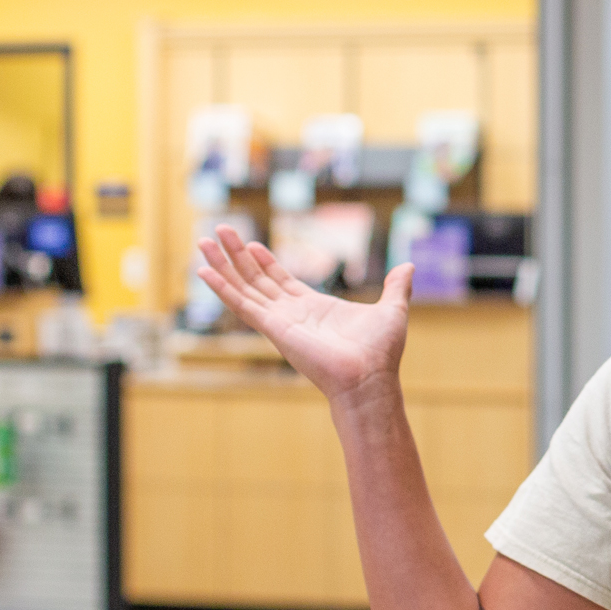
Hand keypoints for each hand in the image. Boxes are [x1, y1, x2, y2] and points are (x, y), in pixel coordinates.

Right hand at [194, 223, 411, 401]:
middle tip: (219, 231)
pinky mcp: (273, 328)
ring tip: (202, 242)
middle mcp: (291, 314)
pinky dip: (222, 288)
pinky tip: (204, 271)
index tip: (251, 243)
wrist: (370, 378)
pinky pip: (241, 305)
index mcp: (313, 308)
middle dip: (236, 255)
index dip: (264, 261)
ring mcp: (279, 321)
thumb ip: (396, 287)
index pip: (280, 280)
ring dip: (222, 265)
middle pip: (256, 278)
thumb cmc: (380, 353)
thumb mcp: (391, 310)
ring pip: (243, 287)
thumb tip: (408, 267)